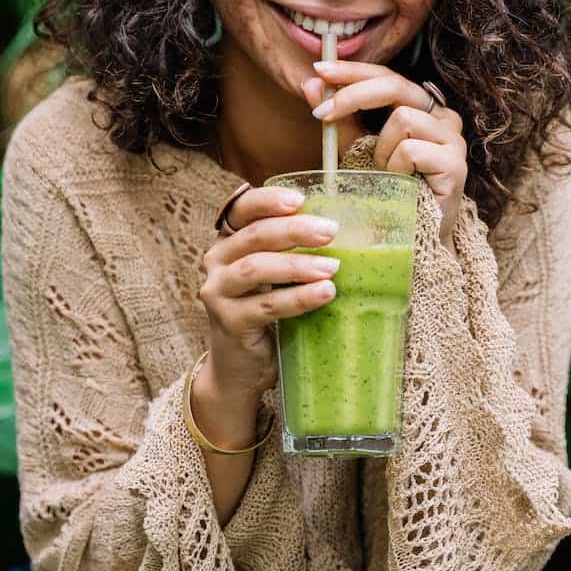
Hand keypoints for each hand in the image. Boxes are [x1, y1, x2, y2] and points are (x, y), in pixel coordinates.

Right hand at [199, 187, 341, 397]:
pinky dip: (297, 298)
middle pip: (253, 236)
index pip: (242, 210)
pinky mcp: (229, 322)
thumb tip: (353, 235)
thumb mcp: (276, 279)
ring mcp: (217, 293)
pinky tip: (323, 293)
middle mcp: (216, 263)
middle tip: (330, 231)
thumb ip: (294, 255)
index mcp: (228, 243)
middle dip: (294, 230)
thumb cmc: (266, 316)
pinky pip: (266, 305)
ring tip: (332, 267)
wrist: (240, 370)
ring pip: (255, 268)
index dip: (268, 200)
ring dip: (297, 265)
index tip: (300, 200)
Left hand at [301, 60, 467, 247]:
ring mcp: (453, 139)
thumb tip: (311, 82)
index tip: (319, 69)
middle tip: (322, 114)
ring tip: (383, 173)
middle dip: (353, 95)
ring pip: (402, 118)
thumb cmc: (387, 192)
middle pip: (396, 84)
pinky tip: (399, 184)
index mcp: (421, 107)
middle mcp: (443, 117)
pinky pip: (411, 149)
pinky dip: (394, 167)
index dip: (353, 70)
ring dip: (380, 149)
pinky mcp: (455, 163)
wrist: (412, 238)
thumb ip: (339, 118)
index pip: (387, 75)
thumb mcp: (356, 149)